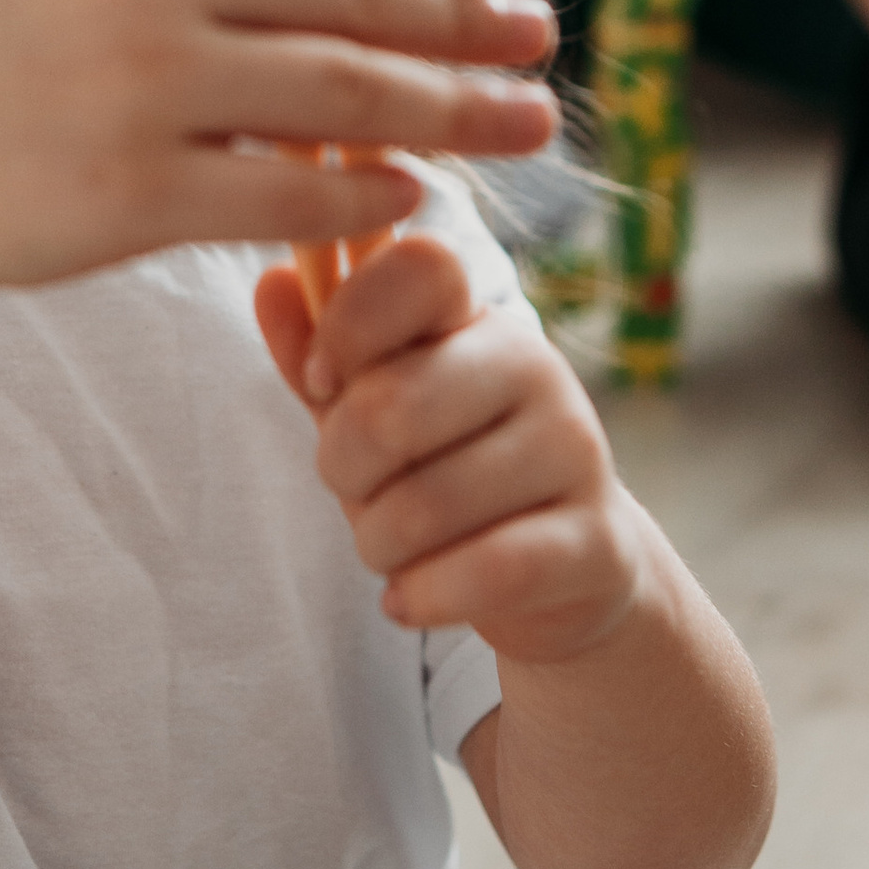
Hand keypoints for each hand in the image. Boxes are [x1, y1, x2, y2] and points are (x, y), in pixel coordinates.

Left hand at [256, 231, 652, 667]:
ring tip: (392, 551)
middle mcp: (537, 369)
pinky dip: (424, 596)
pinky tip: (409, 600)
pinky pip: (487, 571)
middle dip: (342, 468)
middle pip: (392, 405)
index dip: (346, 325)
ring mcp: (576, 452)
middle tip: (355, 490)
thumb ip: (322, 354)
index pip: (420, 267)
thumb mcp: (374, 412)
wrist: (563, 574)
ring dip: (379, 546)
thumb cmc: (448, 476)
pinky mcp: (597, 540)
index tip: (322, 380)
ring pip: (426, 506)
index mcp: (478, 321)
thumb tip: (271, 283)